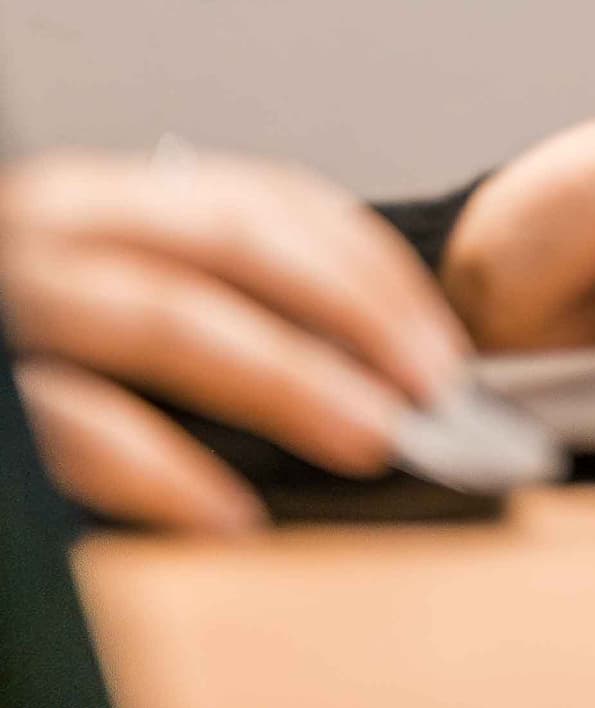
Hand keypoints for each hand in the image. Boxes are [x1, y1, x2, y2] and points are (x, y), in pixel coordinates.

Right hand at [0, 149, 467, 533]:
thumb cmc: (14, 317)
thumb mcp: (94, 278)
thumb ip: (194, 292)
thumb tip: (349, 361)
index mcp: (100, 196)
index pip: (271, 202)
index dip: (370, 269)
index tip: (439, 336)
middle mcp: (52, 223)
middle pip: (237, 246)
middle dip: (353, 313)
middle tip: (431, 386)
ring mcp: (14, 300)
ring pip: (170, 319)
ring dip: (286, 380)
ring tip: (366, 436)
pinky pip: (75, 422)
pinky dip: (160, 469)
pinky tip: (227, 512)